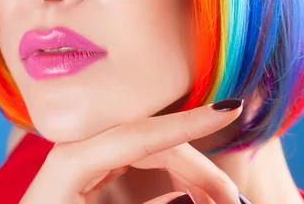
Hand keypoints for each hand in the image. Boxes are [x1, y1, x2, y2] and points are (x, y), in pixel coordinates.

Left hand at [20, 99, 243, 203]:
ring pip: (145, 149)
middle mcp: (75, 148)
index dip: (188, 123)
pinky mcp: (87, 166)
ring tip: (214, 197)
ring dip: (183, 171)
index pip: (140, 134)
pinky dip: (163, 171)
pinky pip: (133, 159)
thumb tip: (188, 195)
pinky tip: (186, 190)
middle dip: (195, 165)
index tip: (229, 109)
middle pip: (149, 141)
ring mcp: (81, 154)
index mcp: (72, 161)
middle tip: (232, 198)